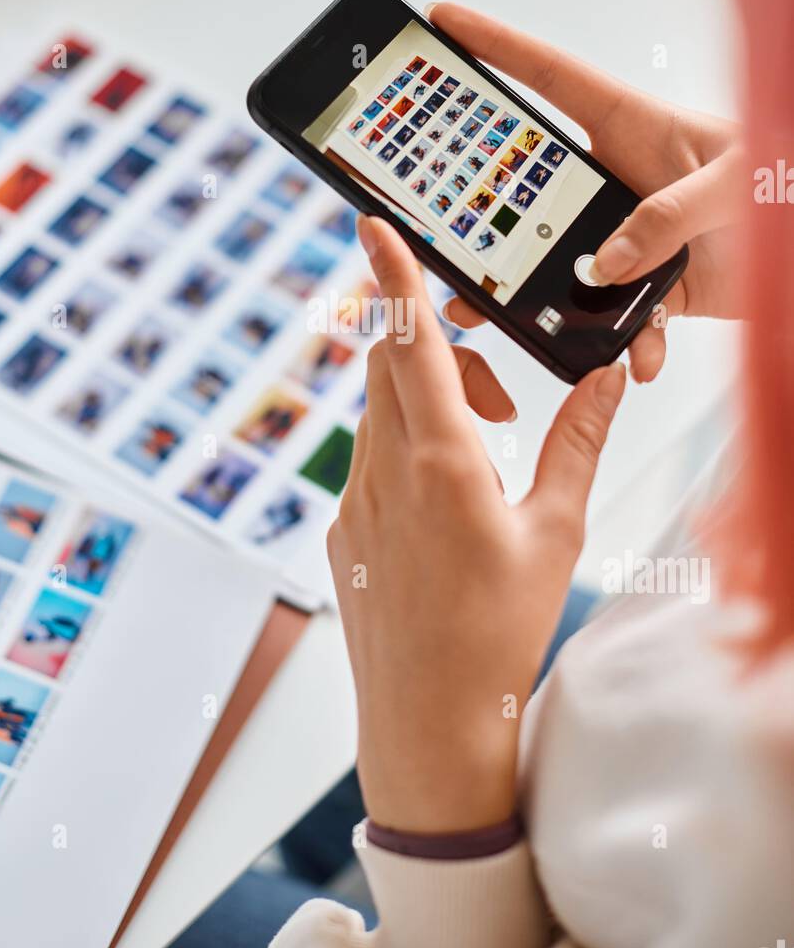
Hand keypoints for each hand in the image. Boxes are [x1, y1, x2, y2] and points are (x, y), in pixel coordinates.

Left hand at [329, 216, 625, 834]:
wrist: (428, 725)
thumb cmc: (500, 633)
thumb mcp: (555, 533)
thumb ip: (578, 443)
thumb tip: (607, 378)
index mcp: (440, 464)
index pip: (409, 343)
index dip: (393, 275)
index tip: (371, 223)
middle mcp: (382, 472)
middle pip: (388, 363)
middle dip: (436, 346)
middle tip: (496, 394)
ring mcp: (352, 502)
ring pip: (378, 411)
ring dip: (428, 404)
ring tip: (485, 457)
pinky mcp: (341, 531)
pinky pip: (368, 459)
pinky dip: (406, 449)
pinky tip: (448, 504)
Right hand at [427, 3, 742, 382]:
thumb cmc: (791, 179)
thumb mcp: (738, 182)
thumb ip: (671, 214)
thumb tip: (605, 264)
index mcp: (635, 126)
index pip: (550, 79)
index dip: (494, 46)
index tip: (443, 21)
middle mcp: (622, 179)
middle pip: (532, 187)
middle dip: (480, 206)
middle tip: (434, 221)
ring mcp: (634, 235)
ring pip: (564, 264)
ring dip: (534, 295)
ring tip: (494, 314)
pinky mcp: (658, 287)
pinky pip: (624, 319)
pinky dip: (629, 344)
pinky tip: (640, 359)